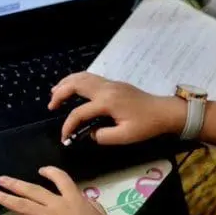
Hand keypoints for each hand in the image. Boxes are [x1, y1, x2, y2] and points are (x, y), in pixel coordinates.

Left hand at [0, 167, 117, 214]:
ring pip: (22, 205)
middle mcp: (57, 204)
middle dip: (15, 184)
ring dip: (6, 198)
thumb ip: (93, 206)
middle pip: (32, 190)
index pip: (60, 178)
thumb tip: (87, 201)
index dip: (50, 172)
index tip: (41, 170)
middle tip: (1, 179)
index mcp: (74, 198)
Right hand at [50, 72, 185, 143]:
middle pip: (76, 85)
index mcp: (107, 102)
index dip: (68, 125)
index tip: (64, 138)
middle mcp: (105, 89)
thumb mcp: (125, 136)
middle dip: (60, 94)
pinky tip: (71, 86)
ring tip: (55, 93)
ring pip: (81, 77)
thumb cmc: (146, 125)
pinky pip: (89, 77)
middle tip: (51, 106)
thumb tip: (90, 133)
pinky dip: (76, 80)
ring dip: (66, 83)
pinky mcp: (113, 83)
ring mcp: (109, 83)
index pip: (80, 112)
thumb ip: (103, 136)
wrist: (164, 111)